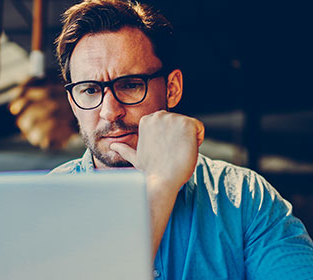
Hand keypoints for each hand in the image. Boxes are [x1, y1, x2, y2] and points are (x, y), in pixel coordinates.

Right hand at [109, 110, 203, 258]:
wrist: (161, 180)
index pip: (170, 125)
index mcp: (147, 120)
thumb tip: (112, 146)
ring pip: (191, 127)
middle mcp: (159, 115)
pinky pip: (200, 129)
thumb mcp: (135, 157)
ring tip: (176, 153)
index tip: (165, 152)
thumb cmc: (150, 172)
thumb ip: (125, 149)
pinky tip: (185, 150)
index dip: (170, 140)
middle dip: (180, 139)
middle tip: (171, 154)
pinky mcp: (187, 124)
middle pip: (181, 124)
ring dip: (189, 141)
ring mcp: (173, 118)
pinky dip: (198, 141)